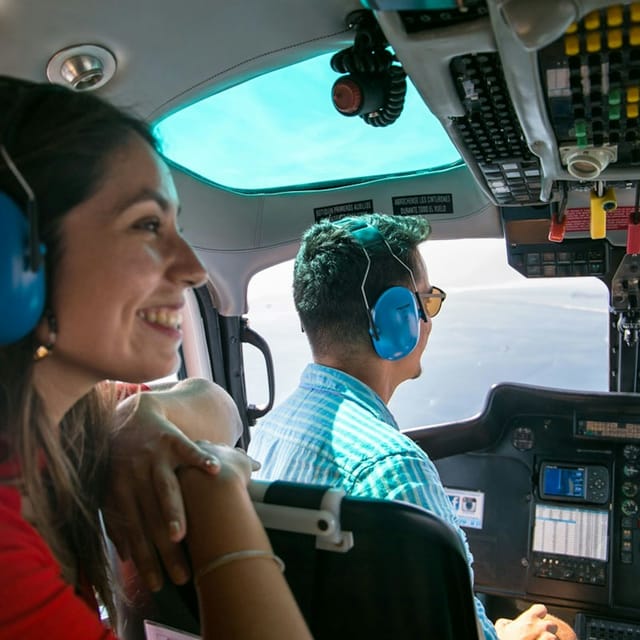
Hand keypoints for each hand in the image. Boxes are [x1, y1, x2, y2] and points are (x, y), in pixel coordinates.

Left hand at [103, 380, 240, 590]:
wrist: (130, 414)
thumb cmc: (122, 457)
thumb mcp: (113, 486)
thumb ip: (118, 518)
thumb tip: (125, 554)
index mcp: (120, 491)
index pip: (134, 532)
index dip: (145, 560)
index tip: (157, 584)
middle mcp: (136, 475)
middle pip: (151, 519)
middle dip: (164, 550)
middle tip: (180, 575)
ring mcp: (155, 457)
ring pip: (165, 487)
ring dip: (173, 511)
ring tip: (182, 533)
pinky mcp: (172, 438)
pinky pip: (188, 449)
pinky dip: (200, 459)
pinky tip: (213, 470)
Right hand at [495, 604, 560, 639]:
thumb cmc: (502, 639)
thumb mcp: (500, 627)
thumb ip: (508, 622)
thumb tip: (509, 623)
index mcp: (529, 618)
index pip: (541, 608)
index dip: (539, 614)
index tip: (536, 618)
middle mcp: (540, 628)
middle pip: (552, 625)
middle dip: (547, 630)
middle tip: (538, 636)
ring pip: (554, 639)